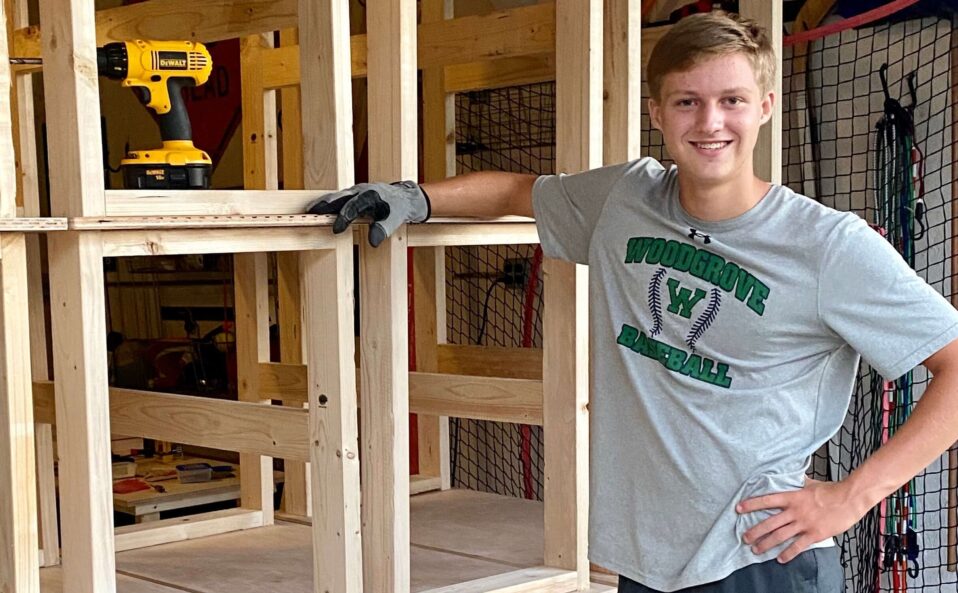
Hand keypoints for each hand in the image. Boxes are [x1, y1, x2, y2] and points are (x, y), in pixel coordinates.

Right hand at [307, 180, 430, 246]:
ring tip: (309, 211)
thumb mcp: (395, 219)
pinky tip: (319, 210)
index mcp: (371, 195)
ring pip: (337, 196)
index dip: (343, 217)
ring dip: (323, 203)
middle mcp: (361, 190)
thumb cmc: (400, 207)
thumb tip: (373, 242)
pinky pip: (339, 198)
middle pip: (340, 197)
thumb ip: (383, 229)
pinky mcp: (353, 195)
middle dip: (325, 204)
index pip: (353, 206)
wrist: (406, 196)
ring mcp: (356, 191)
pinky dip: (328, 203)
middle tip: (310, 212)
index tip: (335, 229)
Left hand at [736, 478, 863, 562]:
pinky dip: (788, 554)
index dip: (752, 504)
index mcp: (793, 497)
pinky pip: (798, 546)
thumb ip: (798, 483)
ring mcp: (804, 523)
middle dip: (755, 531)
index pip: (767, 500)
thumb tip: (790, 477)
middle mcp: (795, 511)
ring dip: (766, 544)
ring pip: (780, 536)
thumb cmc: (831, 490)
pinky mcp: (815, 534)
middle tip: (744, 537)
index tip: (738, 508)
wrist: (849, 498)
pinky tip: (780, 559)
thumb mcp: (810, 484)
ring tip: (755, 549)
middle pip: (770, 522)